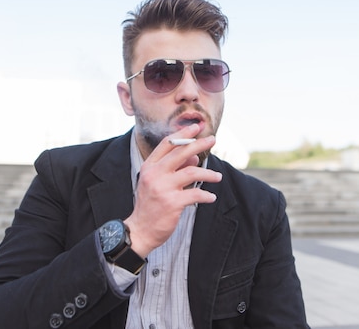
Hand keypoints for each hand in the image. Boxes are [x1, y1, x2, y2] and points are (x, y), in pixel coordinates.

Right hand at [124, 123, 220, 257]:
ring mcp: (162, 188)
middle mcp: (154, 174)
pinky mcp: (172, 203)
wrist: (141, 230)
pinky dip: (206, 195)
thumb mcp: (158, 182)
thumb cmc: (151, 204)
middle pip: (181, 153)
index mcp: (149, 166)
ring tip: (218, 177)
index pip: (167, 144)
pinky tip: (211, 197)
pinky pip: (195, 193)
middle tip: (213, 140)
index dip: (183, 134)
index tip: (196, 127)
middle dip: (199, 144)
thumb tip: (194, 156)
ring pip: (192, 172)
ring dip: (208, 173)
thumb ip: (175, 168)